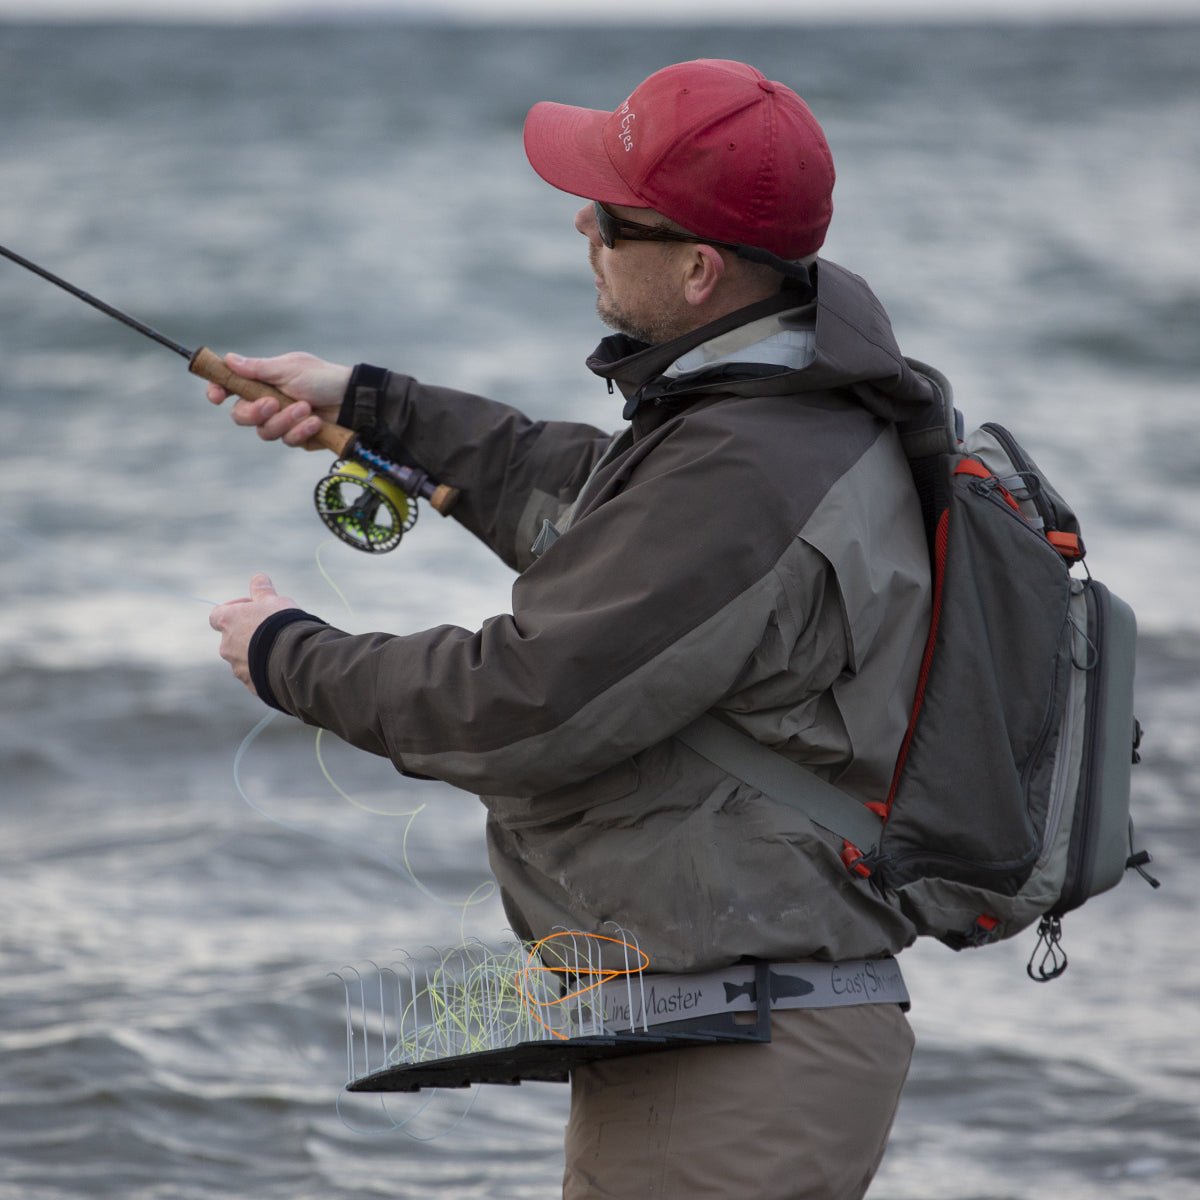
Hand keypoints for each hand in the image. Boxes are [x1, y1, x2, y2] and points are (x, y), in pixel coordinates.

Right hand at [206, 351, 351, 447]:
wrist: (353, 399)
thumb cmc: (323, 378)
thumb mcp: (290, 369)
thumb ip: (259, 369)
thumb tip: (229, 359)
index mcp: (263, 382)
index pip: (231, 387)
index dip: (218, 391)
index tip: (216, 397)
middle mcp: (268, 402)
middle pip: (241, 417)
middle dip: (255, 413)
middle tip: (273, 404)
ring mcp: (282, 422)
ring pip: (265, 432)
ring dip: (286, 420)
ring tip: (306, 408)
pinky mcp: (297, 437)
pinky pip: (288, 441)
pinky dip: (301, 431)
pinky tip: (316, 422)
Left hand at [209, 573, 296, 693]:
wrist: (294, 658)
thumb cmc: (281, 624)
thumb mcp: (274, 601)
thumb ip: (262, 590)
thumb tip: (258, 577)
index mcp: (228, 622)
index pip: (217, 615)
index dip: (233, 610)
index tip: (252, 608)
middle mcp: (226, 646)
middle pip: (231, 637)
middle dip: (248, 634)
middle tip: (271, 629)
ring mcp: (237, 667)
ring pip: (243, 657)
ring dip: (256, 652)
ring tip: (280, 649)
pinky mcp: (250, 684)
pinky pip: (255, 674)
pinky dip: (264, 669)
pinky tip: (282, 664)